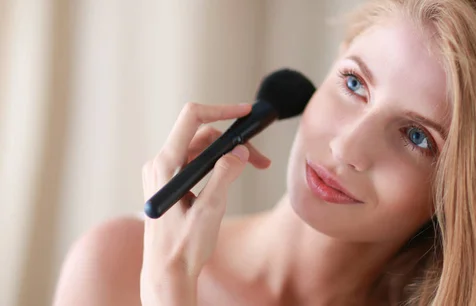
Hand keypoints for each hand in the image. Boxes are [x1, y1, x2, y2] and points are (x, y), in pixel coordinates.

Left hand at [140, 103, 269, 305]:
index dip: (221, 110)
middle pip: (202, 135)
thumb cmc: (183, 248)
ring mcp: (165, 173)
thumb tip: (240, 151)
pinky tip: (235, 176)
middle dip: (233, 141)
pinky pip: (197, 162)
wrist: (168, 274)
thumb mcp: (209, 211)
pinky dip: (219, 165)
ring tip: (256, 167)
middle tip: (260, 159)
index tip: (246, 112)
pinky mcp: (172, 183)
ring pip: (202, 149)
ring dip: (229, 155)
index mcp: (165, 165)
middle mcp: (161, 164)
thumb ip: (224, 176)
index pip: (192, 119)